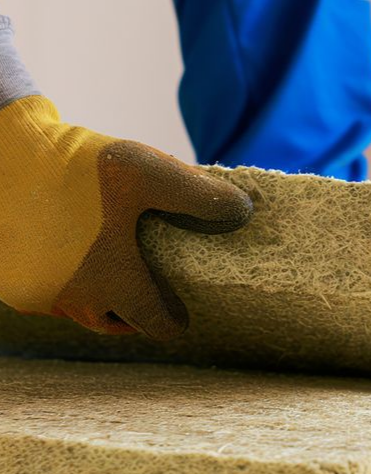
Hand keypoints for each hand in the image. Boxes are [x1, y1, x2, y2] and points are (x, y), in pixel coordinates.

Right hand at [0, 95, 252, 338]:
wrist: (3, 148)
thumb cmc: (79, 163)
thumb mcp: (151, 172)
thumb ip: (200, 196)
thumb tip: (242, 212)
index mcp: (111, 283)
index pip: (155, 325)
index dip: (173, 319)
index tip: (180, 310)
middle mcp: (71, 299)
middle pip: (114, 322)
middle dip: (135, 311)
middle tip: (150, 290)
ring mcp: (36, 294)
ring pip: (78, 310)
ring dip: (99, 297)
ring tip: (115, 271)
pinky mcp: (8, 280)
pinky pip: (46, 293)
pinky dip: (64, 282)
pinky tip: (74, 253)